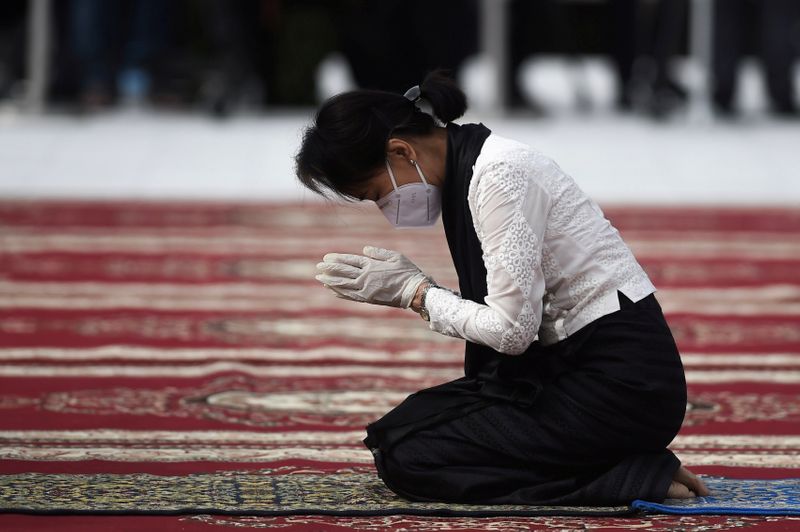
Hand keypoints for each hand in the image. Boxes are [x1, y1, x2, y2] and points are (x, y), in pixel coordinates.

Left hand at [315, 246, 430, 307]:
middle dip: (329, 269)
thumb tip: (364, 250)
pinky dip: (340, 293)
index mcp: (372, 265)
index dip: (336, 259)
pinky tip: (332, 291)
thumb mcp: (395, 256)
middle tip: (317, 267)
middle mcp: (366, 277)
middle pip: (343, 271)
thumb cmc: (407, 272)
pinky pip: (350, 296)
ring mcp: (366, 289)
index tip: (326, 258)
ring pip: (344, 284)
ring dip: (330, 281)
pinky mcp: (368, 299)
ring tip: (319, 279)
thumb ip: (378, 252)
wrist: (414, 291)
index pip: (349, 260)